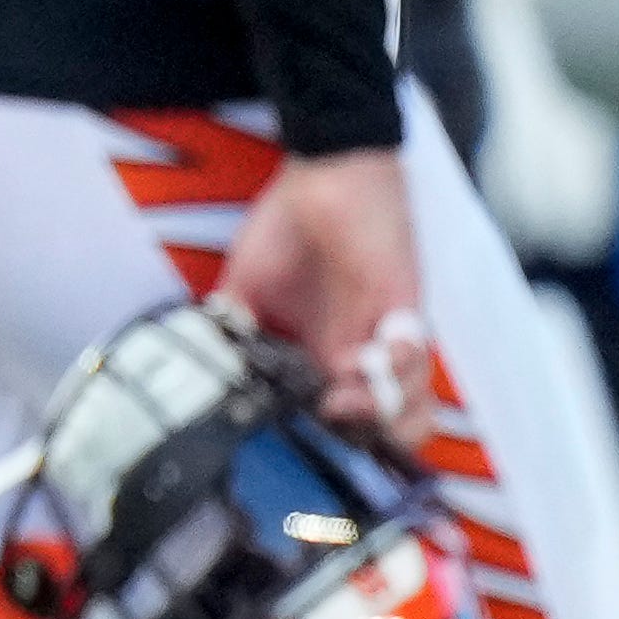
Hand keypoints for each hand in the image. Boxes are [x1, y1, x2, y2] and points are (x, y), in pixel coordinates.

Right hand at [216, 147, 428, 443]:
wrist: (328, 173)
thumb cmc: (288, 227)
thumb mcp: (244, 285)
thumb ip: (231, 329)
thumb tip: (205, 369)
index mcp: (321, 354)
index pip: (338, 418)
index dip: (332, 441)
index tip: (305, 445)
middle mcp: (358, 354)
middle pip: (386, 427)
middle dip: (368, 443)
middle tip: (336, 429)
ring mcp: (386, 335)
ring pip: (410, 403)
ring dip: (380, 411)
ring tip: (346, 399)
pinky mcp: (404, 307)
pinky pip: (414, 353)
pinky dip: (395, 367)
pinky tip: (361, 359)